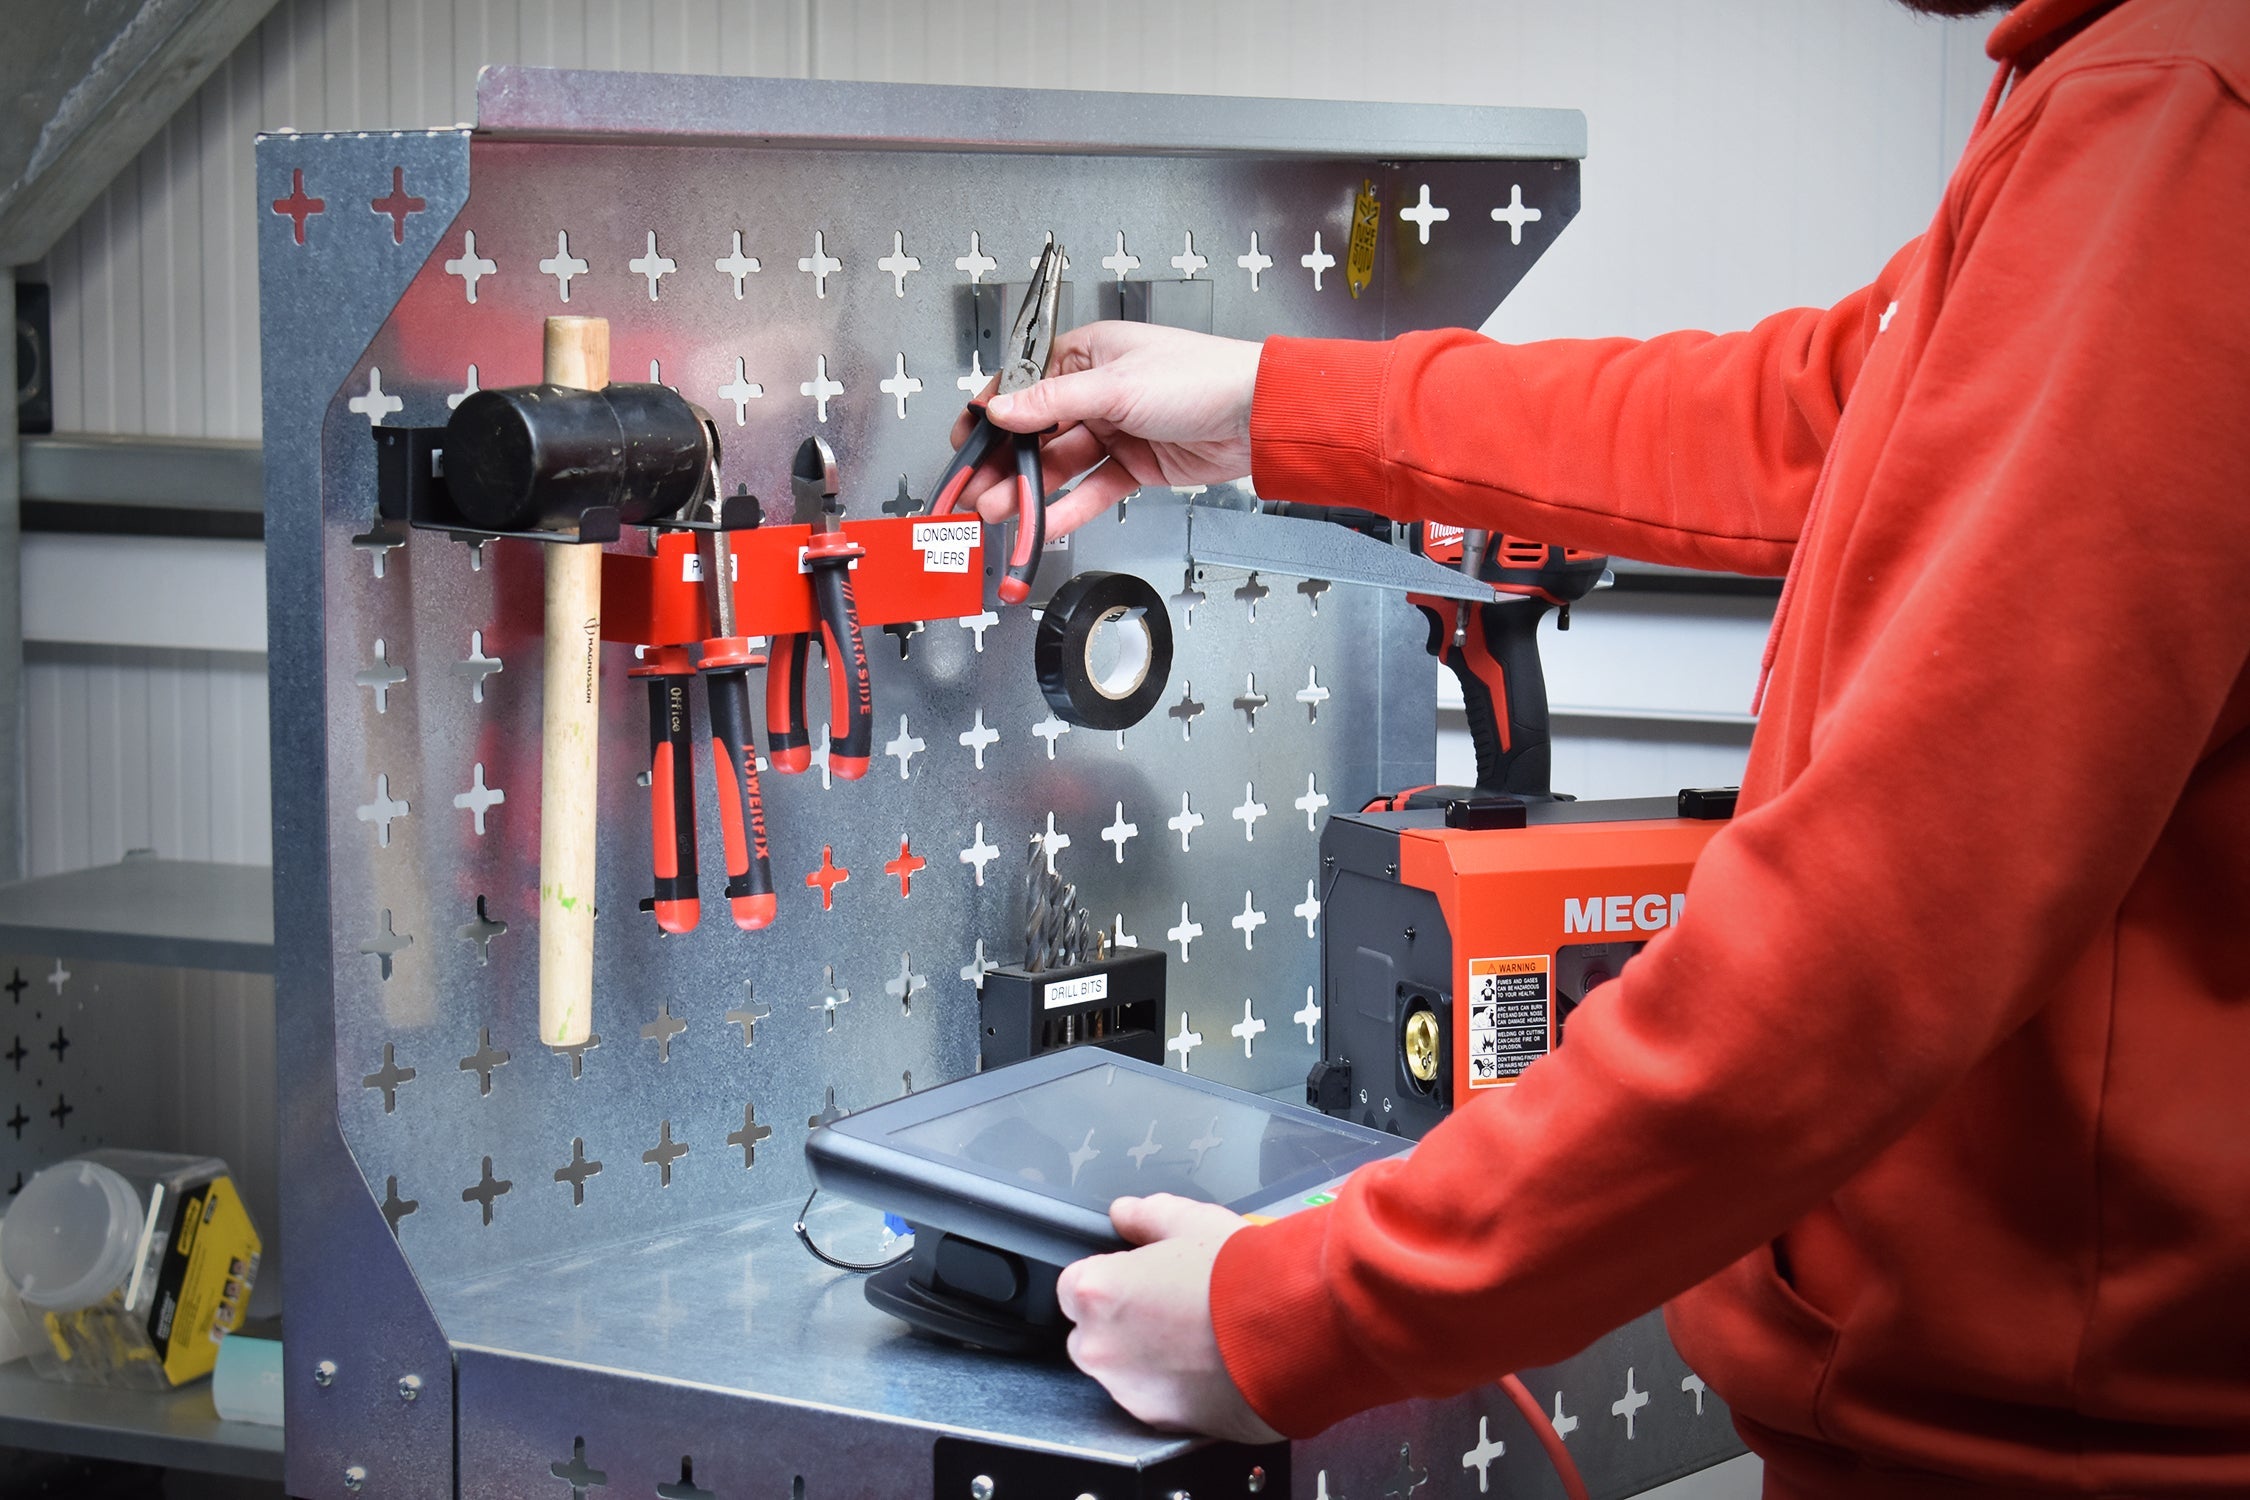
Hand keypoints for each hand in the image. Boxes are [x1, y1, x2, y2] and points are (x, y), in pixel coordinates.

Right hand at [951, 322, 1262, 536]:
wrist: (1256, 415)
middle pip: (1036, 432)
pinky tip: (1044, 524)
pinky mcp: (1134, 465)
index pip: (1023, 386)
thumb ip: (1053, 402)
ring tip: (999, 511)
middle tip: (973, 490)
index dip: (991, 415)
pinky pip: (1091, 489)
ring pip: (1059, 464)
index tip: (964, 440)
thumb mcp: (1116, 385)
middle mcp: (1097, 392)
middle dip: (1002, 463)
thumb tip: (1002, 409)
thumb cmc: (1202, 376)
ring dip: (1027, 490)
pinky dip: (1068, 508)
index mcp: (1087, 356)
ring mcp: (1115, 430)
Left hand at [1056, 1193, 1284, 1443]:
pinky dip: (1170, 1385)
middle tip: (1169, 1305)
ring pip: (1120, 1370)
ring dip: (1144, 1356)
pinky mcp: (1157, 1420)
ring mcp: (1126, 1388)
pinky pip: (1152, 1398)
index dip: (1108, 1279)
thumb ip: (1146, 1215)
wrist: (1291, 1332)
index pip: (1072, 1286)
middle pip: (1091, 1332)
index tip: (1137, 1280)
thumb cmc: (1242, 1276)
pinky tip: (1205, 1363)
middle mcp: (1100, 1346)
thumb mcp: (1192, 1220)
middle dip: (1121, 1321)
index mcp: (1097, 1292)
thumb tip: (1125, 1213)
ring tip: (1195, 1335)